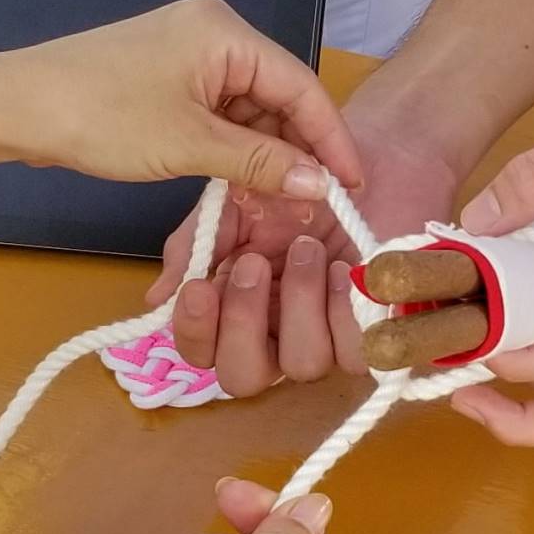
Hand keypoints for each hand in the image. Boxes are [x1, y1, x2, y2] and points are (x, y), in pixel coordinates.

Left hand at [0, 0, 364, 202]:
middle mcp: (212, 33)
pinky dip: (229, 150)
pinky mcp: (164, 79)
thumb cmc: (100, 115)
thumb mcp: (189, 145)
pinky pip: (216, 114)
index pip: (302, 85)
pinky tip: (238, 185)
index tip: (353, 184)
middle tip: (313, 205)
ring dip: (261, 156)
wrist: (16, 108)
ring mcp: (186, 55)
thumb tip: (322, 184)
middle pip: (277, 96)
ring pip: (247, 110)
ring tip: (277, 203)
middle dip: (295, 151)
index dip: (331, 139)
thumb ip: (260, 162)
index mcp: (226, 32)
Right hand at [149, 109, 462, 395]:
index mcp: (234, 305)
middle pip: (243, 378)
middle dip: (242, 324)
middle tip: (254, 264)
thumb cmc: (299, 180)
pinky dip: (346, 309)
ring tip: (310, 247)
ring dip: (299, 301)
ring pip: (302, 365)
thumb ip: (194, 249)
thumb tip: (158, 300)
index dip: (194, 331)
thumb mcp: (231, 204)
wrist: (371, 155)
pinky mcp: (375, 333)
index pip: (201, 350)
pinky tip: (346, 268)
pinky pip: (356, 354)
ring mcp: (326, 336)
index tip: (200, 287)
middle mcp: (276, 332)